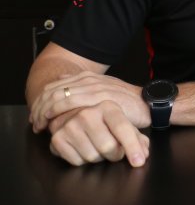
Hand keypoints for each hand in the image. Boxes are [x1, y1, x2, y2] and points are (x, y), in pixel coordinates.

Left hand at [30, 71, 149, 131]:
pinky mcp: (99, 98)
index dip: (41, 102)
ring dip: (44, 113)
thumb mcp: (105, 92)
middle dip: (39, 109)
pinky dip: (57, 114)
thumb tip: (65, 86)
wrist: (149, 104)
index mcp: (88, 78)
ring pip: (58, 97)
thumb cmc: (127, 104)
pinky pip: (70, 103)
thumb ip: (86, 89)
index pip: (55, 87)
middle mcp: (89, 80)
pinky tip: (52, 124)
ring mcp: (93, 88)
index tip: (36, 117)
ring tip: (40, 127)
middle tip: (35, 124)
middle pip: (53, 92)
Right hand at [46, 101, 149, 166]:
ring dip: (99, 157)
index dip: (132, 147)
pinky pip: (77, 161)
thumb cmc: (104, 122)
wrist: (73, 115)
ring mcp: (70, 125)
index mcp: (107, 107)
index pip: (123, 129)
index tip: (138, 162)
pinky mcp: (57, 138)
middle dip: (115, 154)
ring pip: (92, 157)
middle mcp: (87, 113)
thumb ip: (138, 139)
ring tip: (97, 146)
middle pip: (108, 147)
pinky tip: (83, 148)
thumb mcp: (124, 124)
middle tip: (114, 150)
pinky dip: (83, 160)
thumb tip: (143, 155)